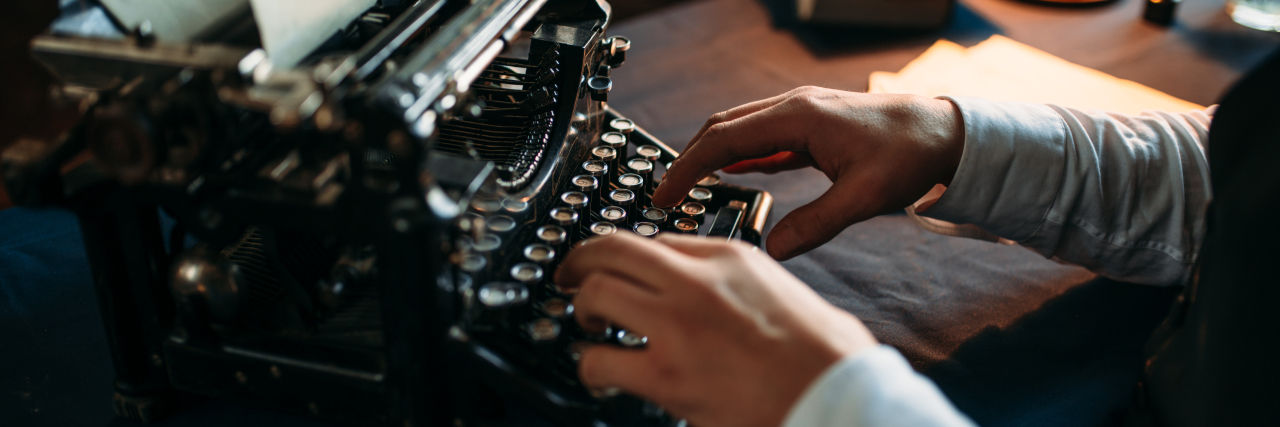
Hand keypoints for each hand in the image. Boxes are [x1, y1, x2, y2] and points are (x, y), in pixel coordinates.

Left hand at [555, 233, 876, 426]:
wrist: (839, 397)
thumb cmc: (824, 354)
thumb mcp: (781, 290)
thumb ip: (736, 279)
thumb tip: (704, 286)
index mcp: (729, 256)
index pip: (654, 238)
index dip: (622, 252)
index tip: (610, 264)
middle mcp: (697, 281)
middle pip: (611, 250)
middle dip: (579, 262)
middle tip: (569, 277)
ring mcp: (678, 326)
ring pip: (596, 293)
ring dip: (580, 308)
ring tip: (585, 324)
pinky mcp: (667, 376)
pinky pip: (600, 360)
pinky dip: (590, 366)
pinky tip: (598, 371)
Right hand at [652, 87, 964, 259]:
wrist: (949, 133)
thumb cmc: (913, 154)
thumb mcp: (865, 197)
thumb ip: (817, 224)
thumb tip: (775, 249)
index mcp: (799, 118)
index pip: (723, 140)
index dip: (687, 168)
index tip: (664, 194)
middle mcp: (794, 108)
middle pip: (722, 128)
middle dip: (689, 160)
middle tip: (667, 196)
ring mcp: (802, 113)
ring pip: (740, 129)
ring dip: (711, 155)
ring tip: (691, 188)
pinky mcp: (812, 125)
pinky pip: (763, 137)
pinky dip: (740, 155)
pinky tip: (733, 174)